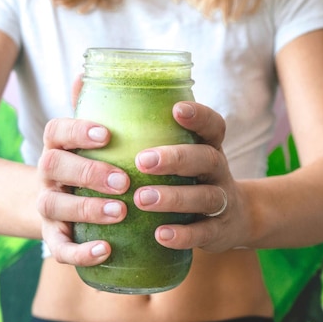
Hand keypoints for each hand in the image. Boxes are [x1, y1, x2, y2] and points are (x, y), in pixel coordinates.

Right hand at [36, 117, 129, 265]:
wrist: (63, 207)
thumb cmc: (90, 165)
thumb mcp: (91, 140)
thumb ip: (94, 109)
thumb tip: (89, 71)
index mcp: (58, 146)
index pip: (57, 131)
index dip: (77, 130)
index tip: (106, 134)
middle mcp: (48, 175)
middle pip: (53, 166)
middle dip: (88, 172)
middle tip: (123, 181)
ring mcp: (48, 206)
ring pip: (54, 206)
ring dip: (87, 208)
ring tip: (120, 212)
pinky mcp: (55, 237)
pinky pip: (59, 248)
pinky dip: (80, 252)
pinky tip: (105, 250)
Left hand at [133, 101, 248, 252]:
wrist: (235, 221)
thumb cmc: (192, 180)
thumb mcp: (184, 157)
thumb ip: (150, 133)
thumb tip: (87, 87)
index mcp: (209, 148)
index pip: (212, 126)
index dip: (199, 116)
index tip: (176, 110)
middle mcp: (218, 172)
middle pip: (206, 159)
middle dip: (175, 159)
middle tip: (142, 161)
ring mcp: (222, 202)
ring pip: (204, 197)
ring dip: (173, 197)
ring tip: (141, 199)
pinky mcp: (218, 231)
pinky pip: (203, 232)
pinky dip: (183, 234)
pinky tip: (160, 235)